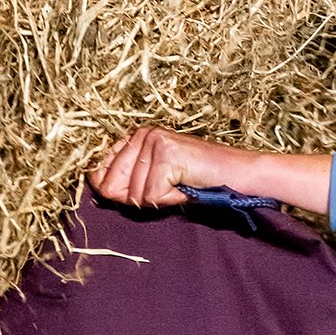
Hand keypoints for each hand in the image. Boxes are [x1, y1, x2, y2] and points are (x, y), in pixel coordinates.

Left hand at [89, 126, 333, 214]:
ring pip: (134, 195)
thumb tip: (99, 190)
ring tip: (180, 185)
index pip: (99, 170)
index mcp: (136, 136)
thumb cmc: (198, 180)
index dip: (112, 189)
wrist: (236, 174)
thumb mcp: (156, 180)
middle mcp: (142, 134)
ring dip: (159, 200)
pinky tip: (185, 186)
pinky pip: (151, 197)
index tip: (142, 190)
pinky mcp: (166, 155)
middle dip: (140, 197)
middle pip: (113, 186)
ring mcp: (153, 142)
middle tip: (168, 187)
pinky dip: (169, 200)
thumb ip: (127, 182)